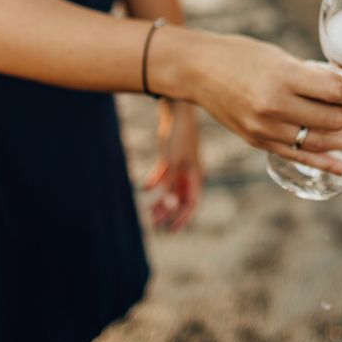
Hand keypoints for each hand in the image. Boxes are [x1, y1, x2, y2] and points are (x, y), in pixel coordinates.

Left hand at [145, 100, 202, 230]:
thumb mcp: (173, 162)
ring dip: (160, 199)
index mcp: (197, 176)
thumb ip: (171, 184)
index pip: (192, 204)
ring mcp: (181, 165)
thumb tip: (170, 206)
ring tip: (147, 210)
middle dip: (167, 212)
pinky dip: (156, 182)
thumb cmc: (178, 136)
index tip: (170, 230)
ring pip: (171, 188)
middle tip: (153, 223)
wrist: (176, 110)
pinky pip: (165, 176)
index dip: (182, 219)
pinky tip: (144, 187)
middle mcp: (190, 173)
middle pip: (180, 198)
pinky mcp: (172, 157)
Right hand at [184, 32, 341, 181]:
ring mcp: (266, 129)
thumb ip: (314, 72)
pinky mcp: (260, 142)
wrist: (197, 71)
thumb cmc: (240, 55)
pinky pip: (301, 157)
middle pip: (332, 120)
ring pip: (322, 143)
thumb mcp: (279, 55)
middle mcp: (274, 106)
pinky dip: (329, 165)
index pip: (335, 92)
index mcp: (281, 76)